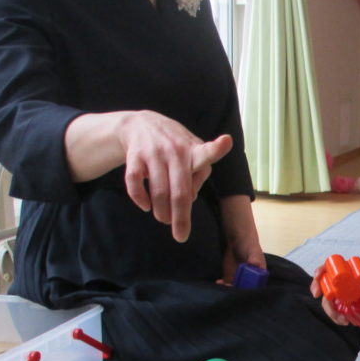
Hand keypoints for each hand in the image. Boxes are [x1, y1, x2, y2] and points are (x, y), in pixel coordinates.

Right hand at [116, 111, 232, 242]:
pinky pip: (135, 184)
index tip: (226, 141)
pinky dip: (140, 199)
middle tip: (181, 236)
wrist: (141, 124)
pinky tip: (145, 206)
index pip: (207, 151)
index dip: (217, 148)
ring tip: (164, 219)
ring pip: (158, 192)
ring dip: (161, 212)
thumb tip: (189, 199)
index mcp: (194, 150)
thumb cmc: (176, 147)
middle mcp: (175, 151)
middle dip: (181, 218)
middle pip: (180, 191)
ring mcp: (153, 153)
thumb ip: (198, 176)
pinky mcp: (134, 156)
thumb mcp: (193, 153)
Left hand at [218, 195, 265, 283]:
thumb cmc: (249, 244)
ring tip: (223, 285)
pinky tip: (219, 282)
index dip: (249, 290)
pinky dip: (222, 285)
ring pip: (235, 288)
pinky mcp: (230, 277)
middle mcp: (250, 279)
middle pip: (245, 289)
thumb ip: (254, 258)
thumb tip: (254, 264)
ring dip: (229, 289)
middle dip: (237, 291)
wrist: (237, 240)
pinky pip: (227, 284)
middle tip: (230, 288)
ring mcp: (240, 278)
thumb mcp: (253, 250)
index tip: (241, 290)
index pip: (255, 286)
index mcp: (259, 274)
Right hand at [310, 263, 348, 323]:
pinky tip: (344, 321)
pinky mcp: (337, 305)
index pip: (326, 268)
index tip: (318, 276)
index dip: (319, 271)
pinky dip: (336, 318)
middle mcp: (334, 283)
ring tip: (343, 318)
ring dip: (331, 311)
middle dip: (316, 289)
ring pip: (325, 301)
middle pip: (320, 284)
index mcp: (340, 272)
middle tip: (317, 295)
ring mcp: (334, 295)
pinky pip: (332, 311)